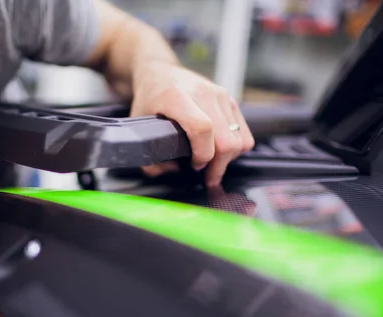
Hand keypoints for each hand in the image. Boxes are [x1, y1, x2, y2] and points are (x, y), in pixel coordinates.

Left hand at [130, 61, 254, 186]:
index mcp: (177, 97)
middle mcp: (203, 93)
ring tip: (213, 164)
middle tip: (207, 177)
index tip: (195, 166)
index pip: (202, 129)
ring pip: (239, 139)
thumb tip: (170, 170)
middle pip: (226, 139)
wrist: (160, 72)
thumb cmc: (149, 99)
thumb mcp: (138, 125)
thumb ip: (148, 155)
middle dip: (218, 166)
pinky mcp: (230, 99)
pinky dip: (235, 147)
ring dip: (228, 158)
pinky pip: (245, 132)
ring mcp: (220, 94)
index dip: (202, 155)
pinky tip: (219, 151)